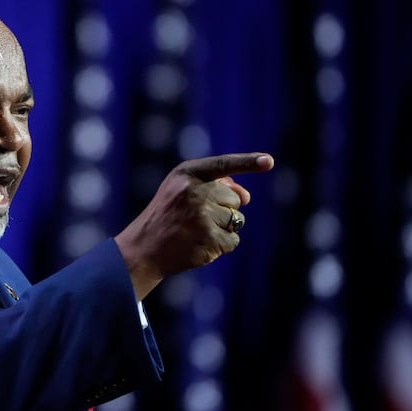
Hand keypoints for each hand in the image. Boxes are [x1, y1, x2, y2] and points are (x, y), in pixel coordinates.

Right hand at [114, 152, 273, 299]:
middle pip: (235, 199)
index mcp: (187, 174)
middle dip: (224, 210)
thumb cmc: (166, 217)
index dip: (248, 162)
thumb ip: (213, 186)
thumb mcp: (180, 191)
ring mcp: (202, 215)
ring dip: (223, 229)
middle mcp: (194, 191)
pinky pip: (234, 240)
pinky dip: (222, 245)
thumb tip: (246, 196)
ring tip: (195, 232)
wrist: (144, 249)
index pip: (223, 165)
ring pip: (237, 220)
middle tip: (195, 219)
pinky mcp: (209, 238)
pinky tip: (200, 245)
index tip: (268, 162)